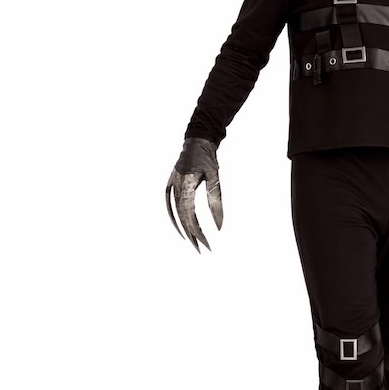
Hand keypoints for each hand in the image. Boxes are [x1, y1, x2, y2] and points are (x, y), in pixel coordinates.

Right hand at [165, 137, 223, 251]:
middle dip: (192, 234)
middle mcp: (175, 186)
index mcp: (186, 184)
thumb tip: (219, 226)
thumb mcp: (215, 179)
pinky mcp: (170, 184)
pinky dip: (173, 217)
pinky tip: (180, 227)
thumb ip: (215, 201)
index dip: (197, 232)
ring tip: (192, 242)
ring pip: (174, 213)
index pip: (190, 215)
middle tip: (202, 249)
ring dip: (182, 228)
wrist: (196, 140)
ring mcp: (171, 185)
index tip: (207, 244)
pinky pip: (168, 204)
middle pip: (181, 217)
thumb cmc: (208, 158)